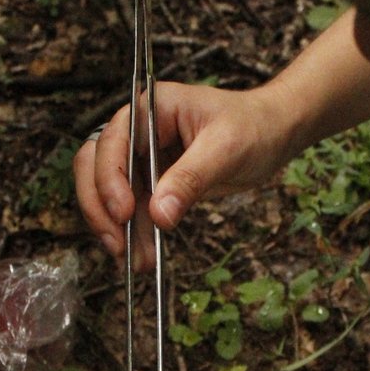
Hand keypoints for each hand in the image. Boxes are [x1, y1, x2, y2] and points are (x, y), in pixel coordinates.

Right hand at [72, 81, 299, 264]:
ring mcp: (143, 157)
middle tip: (116, 243)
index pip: (112, 141)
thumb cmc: (253, 126)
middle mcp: (138, 131)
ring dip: (118, 229)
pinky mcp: (153, 182)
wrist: (273, 133)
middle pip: (96, 166)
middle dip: (101, 206)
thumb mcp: (225, 149)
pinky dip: (135, 233)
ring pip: (110, 194)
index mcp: (150, 108)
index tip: (122, 211)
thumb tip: (160, 214)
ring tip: (137, 262)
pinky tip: (144, 257)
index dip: (109, 177)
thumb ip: (191, 179)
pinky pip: (133, 210)